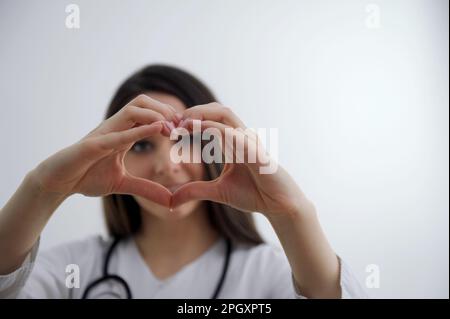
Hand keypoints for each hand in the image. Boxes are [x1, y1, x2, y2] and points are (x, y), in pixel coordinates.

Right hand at [31, 95, 177, 206]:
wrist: (58, 183)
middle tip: (181, 127)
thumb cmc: (86, 177)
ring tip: (171, 128)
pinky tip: (157, 129)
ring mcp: (104, 134)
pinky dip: (138, 130)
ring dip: (155, 115)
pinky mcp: (92, 145)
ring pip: (132, 109)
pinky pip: (117, 134)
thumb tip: (170, 201)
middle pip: (143, 102)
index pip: (149, 114)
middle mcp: (115, 128)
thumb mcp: (123, 184)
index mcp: (123, 133)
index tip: (186, 130)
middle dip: (165, 110)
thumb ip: (146, 189)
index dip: (169, 117)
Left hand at [172, 103, 309, 217]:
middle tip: (174, 121)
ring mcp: (250, 142)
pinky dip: (217, 129)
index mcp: (233, 142)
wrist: (278, 206)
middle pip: (217, 110)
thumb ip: (195, 191)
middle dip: (194, 111)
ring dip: (203, 115)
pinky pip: (236, 135)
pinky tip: (200, 129)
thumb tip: (171, 200)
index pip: (210, 120)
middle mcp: (241, 137)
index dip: (191, 120)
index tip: (171, 128)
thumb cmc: (254, 194)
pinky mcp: (256, 152)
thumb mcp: (217, 192)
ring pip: (226, 115)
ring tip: (184, 122)